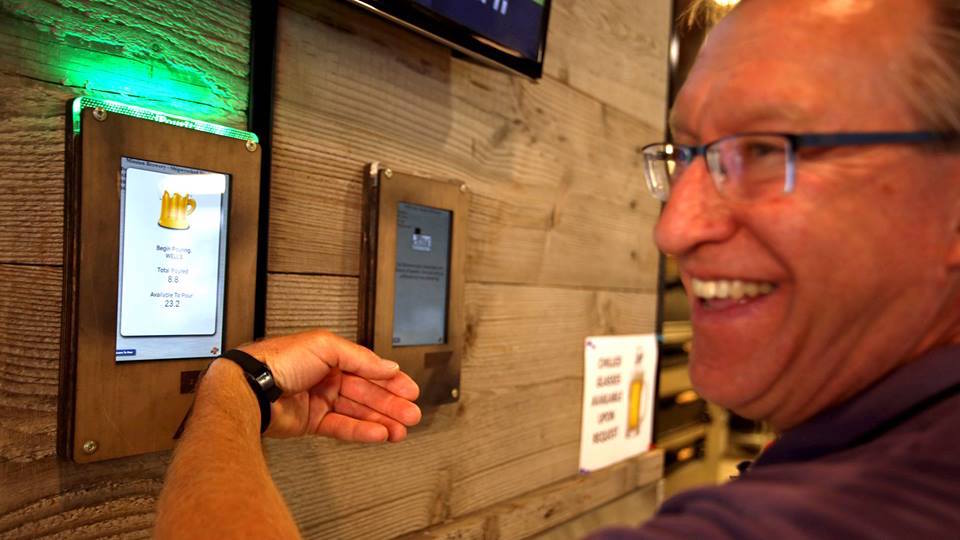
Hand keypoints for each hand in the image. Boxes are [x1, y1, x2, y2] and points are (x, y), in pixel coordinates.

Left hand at [239, 330, 420, 441]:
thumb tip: (387, 366)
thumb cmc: (277, 359)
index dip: (390, 380)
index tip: (409, 389)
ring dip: (381, 420)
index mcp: (330, 355)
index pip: (368, 369)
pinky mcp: (311, 422)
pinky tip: (379, 434)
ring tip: (401, 429)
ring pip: (358, 412)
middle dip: (391, 404)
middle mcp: (326, 377)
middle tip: (412, 414)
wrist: (250, 387)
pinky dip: (362, 431)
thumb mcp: (326, 346)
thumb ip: (360, 358)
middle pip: (366, 392)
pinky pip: (342, 427)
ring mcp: (319, 400)